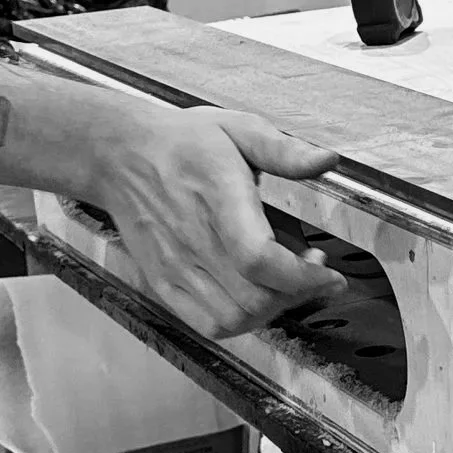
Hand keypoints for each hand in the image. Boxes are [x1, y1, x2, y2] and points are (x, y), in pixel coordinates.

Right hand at [84, 106, 342, 338]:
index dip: (302, 277)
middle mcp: (194, 240)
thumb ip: (284, 150)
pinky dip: (241, 323)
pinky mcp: (164, 282)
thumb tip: (326, 161)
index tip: (331, 273)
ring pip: (234, 318)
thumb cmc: (183, 143)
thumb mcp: (239, 128)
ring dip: (273, 310)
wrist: (121, 156)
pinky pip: (207, 323)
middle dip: (299, 293)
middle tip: (314, 270)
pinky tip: (255, 298)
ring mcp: (176, 267)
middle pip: (253, 298)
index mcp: (218, 199)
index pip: (259, 258)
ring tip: (287, 284)